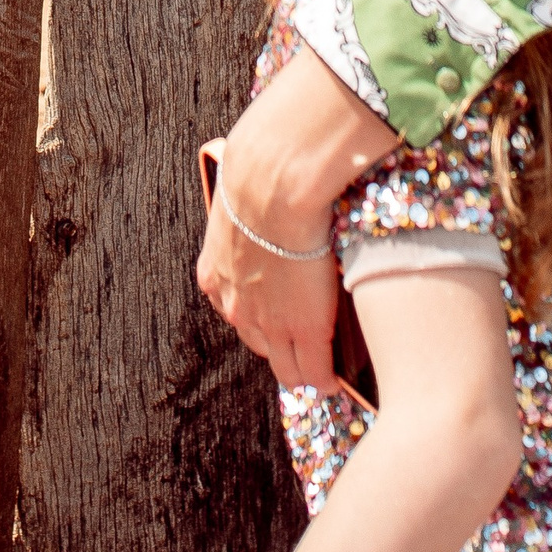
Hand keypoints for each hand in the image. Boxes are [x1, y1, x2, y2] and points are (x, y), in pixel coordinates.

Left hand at [198, 48, 395, 389]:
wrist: (274, 179)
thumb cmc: (260, 170)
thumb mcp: (238, 193)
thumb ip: (248, 204)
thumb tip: (257, 179)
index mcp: (216, 273)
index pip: (237, 312)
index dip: (261, 317)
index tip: (278, 317)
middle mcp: (235, 305)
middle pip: (258, 343)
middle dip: (280, 344)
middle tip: (303, 343)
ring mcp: (269, 322)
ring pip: (285, 365)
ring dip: (302, 364)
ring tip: (320, 366)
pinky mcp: (305, 329)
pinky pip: (314, 371)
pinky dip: (324, 378)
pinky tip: (334, 382)